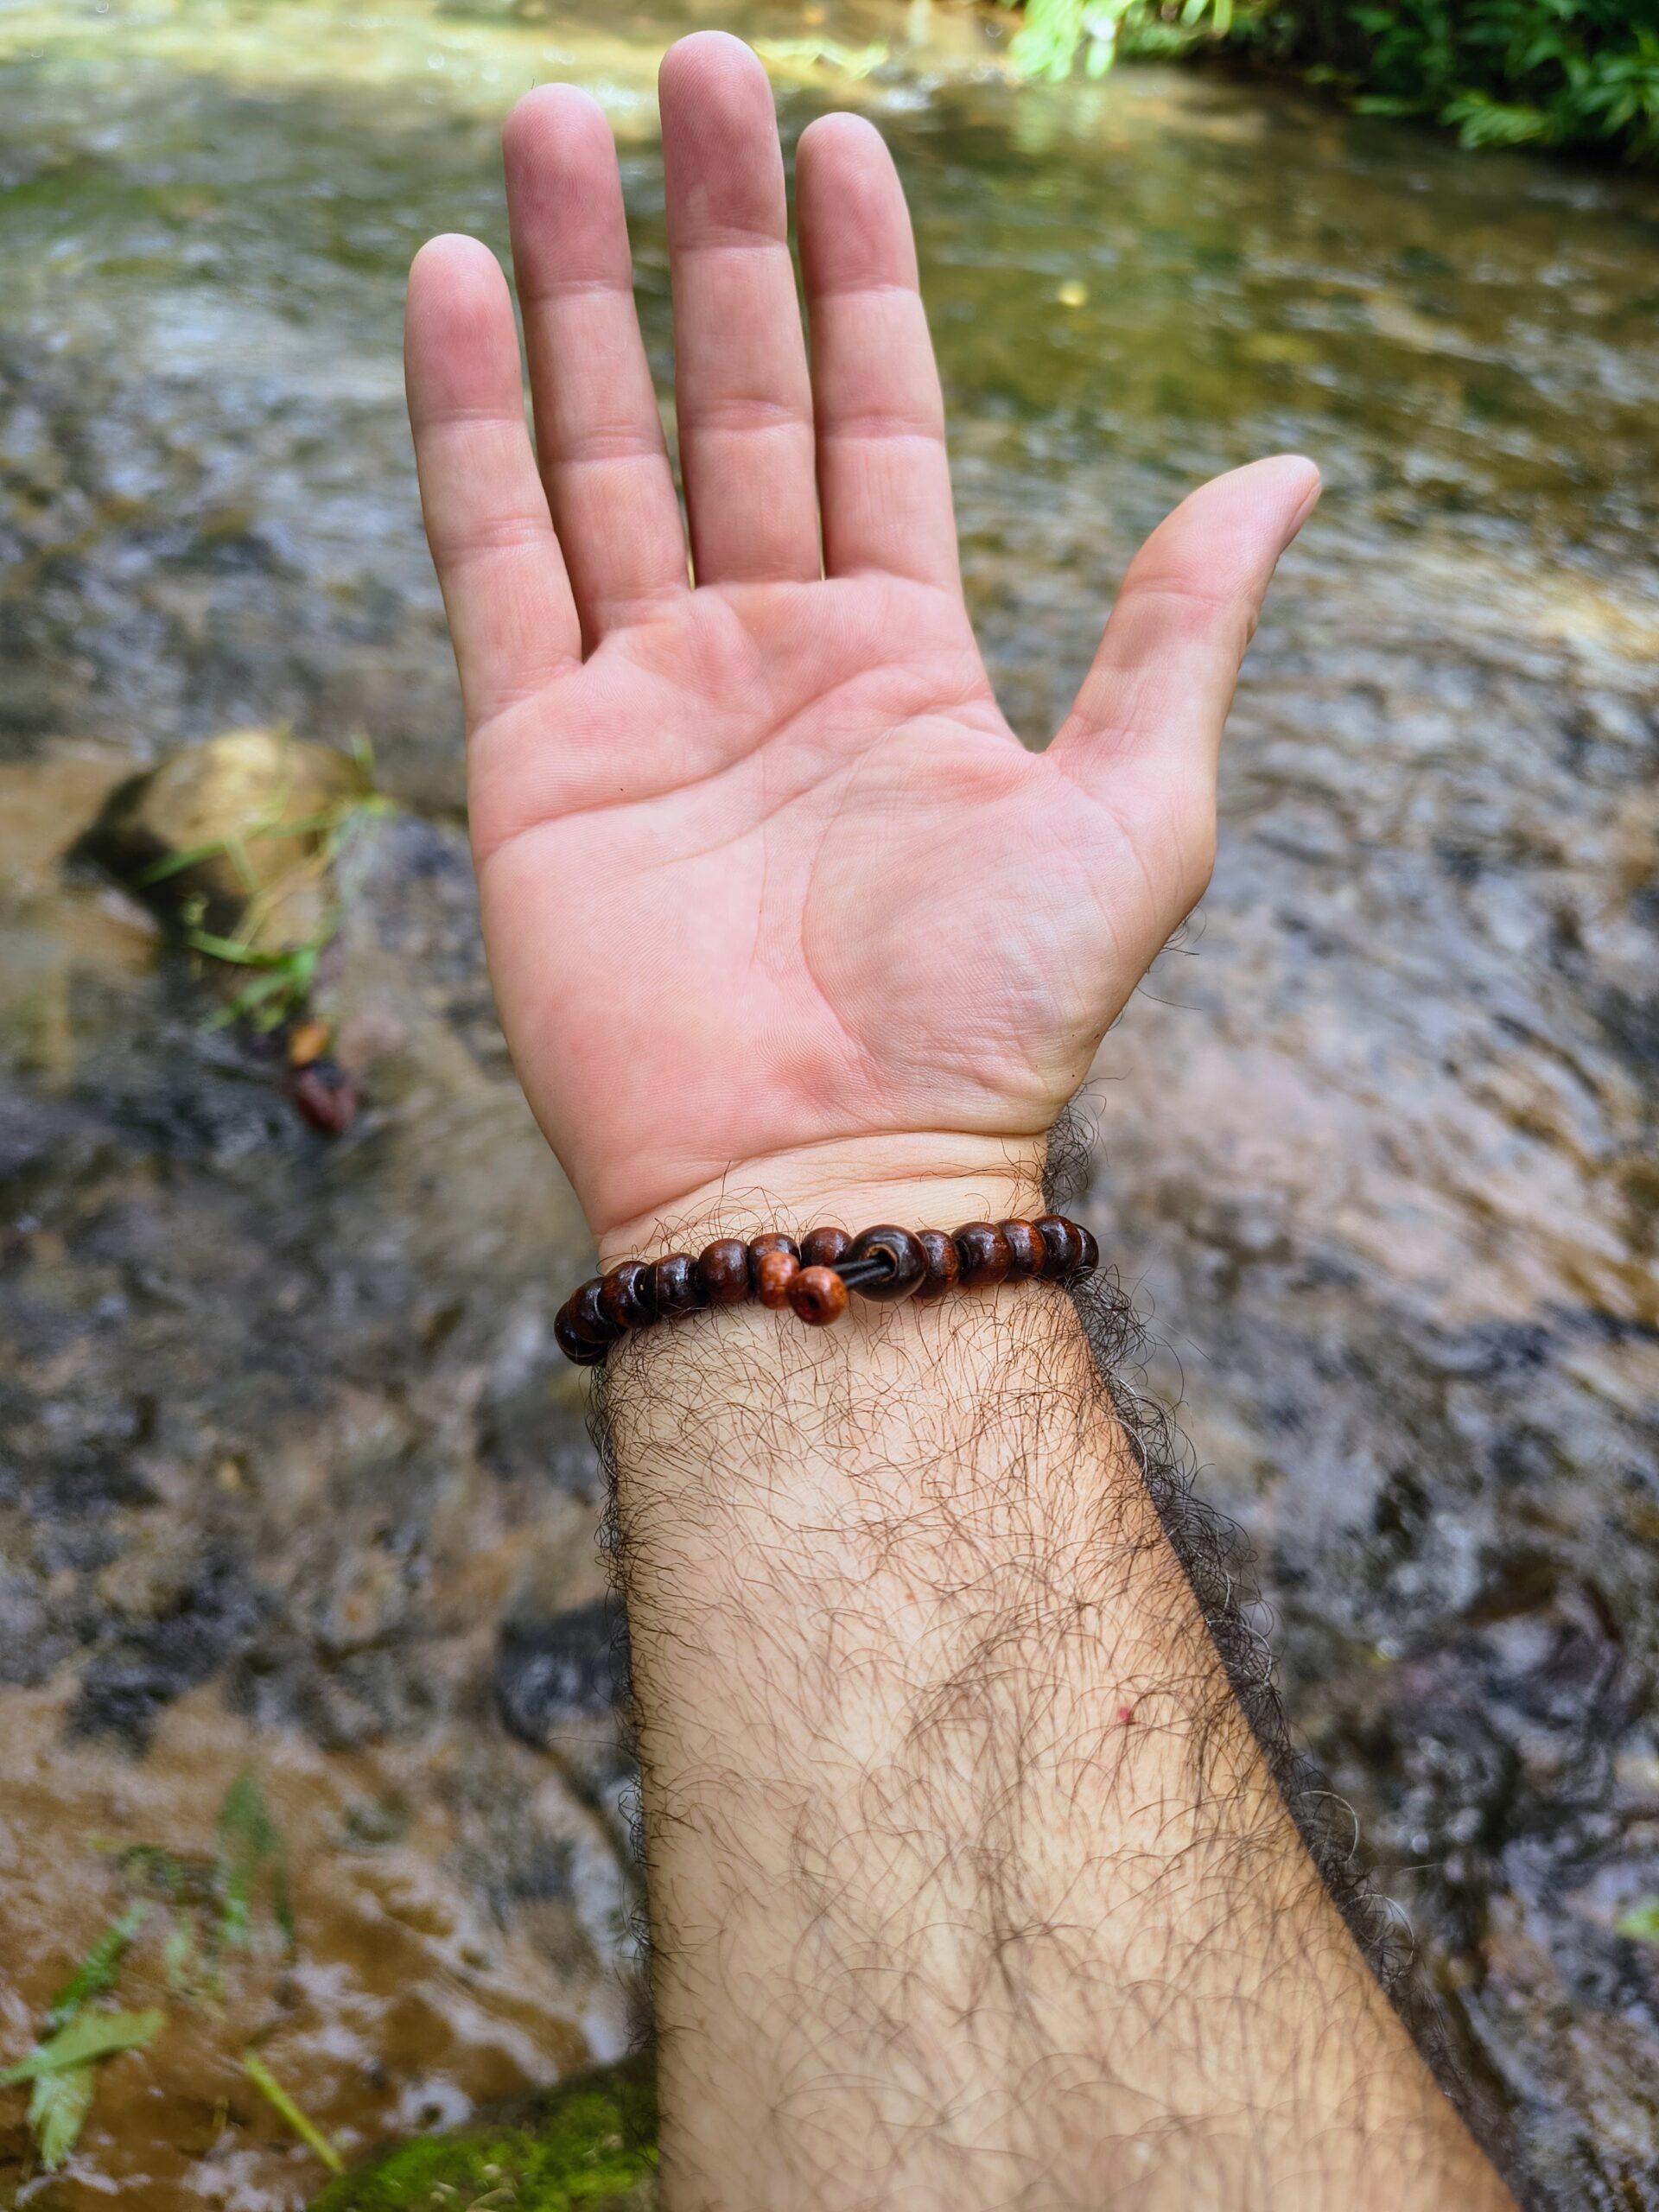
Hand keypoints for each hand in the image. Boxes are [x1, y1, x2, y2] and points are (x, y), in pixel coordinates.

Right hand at [404, 32, 1317, 1250]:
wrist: (829, 1174)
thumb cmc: (991, 1018)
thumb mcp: (1136, 808)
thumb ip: (1181, 630)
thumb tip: (1289, 476)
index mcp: (903, 656)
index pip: (875, 422)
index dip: (859, 284)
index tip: (844, 138)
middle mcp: (768, 655)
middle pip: (728, 402)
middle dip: (707, 237)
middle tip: (690, 69)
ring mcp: (646, 697)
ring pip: (601, 448)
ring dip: (579, 288)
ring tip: (555, 124)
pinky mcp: (538, 754)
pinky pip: (494, 556)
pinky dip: (472, 422)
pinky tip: (460, 283)